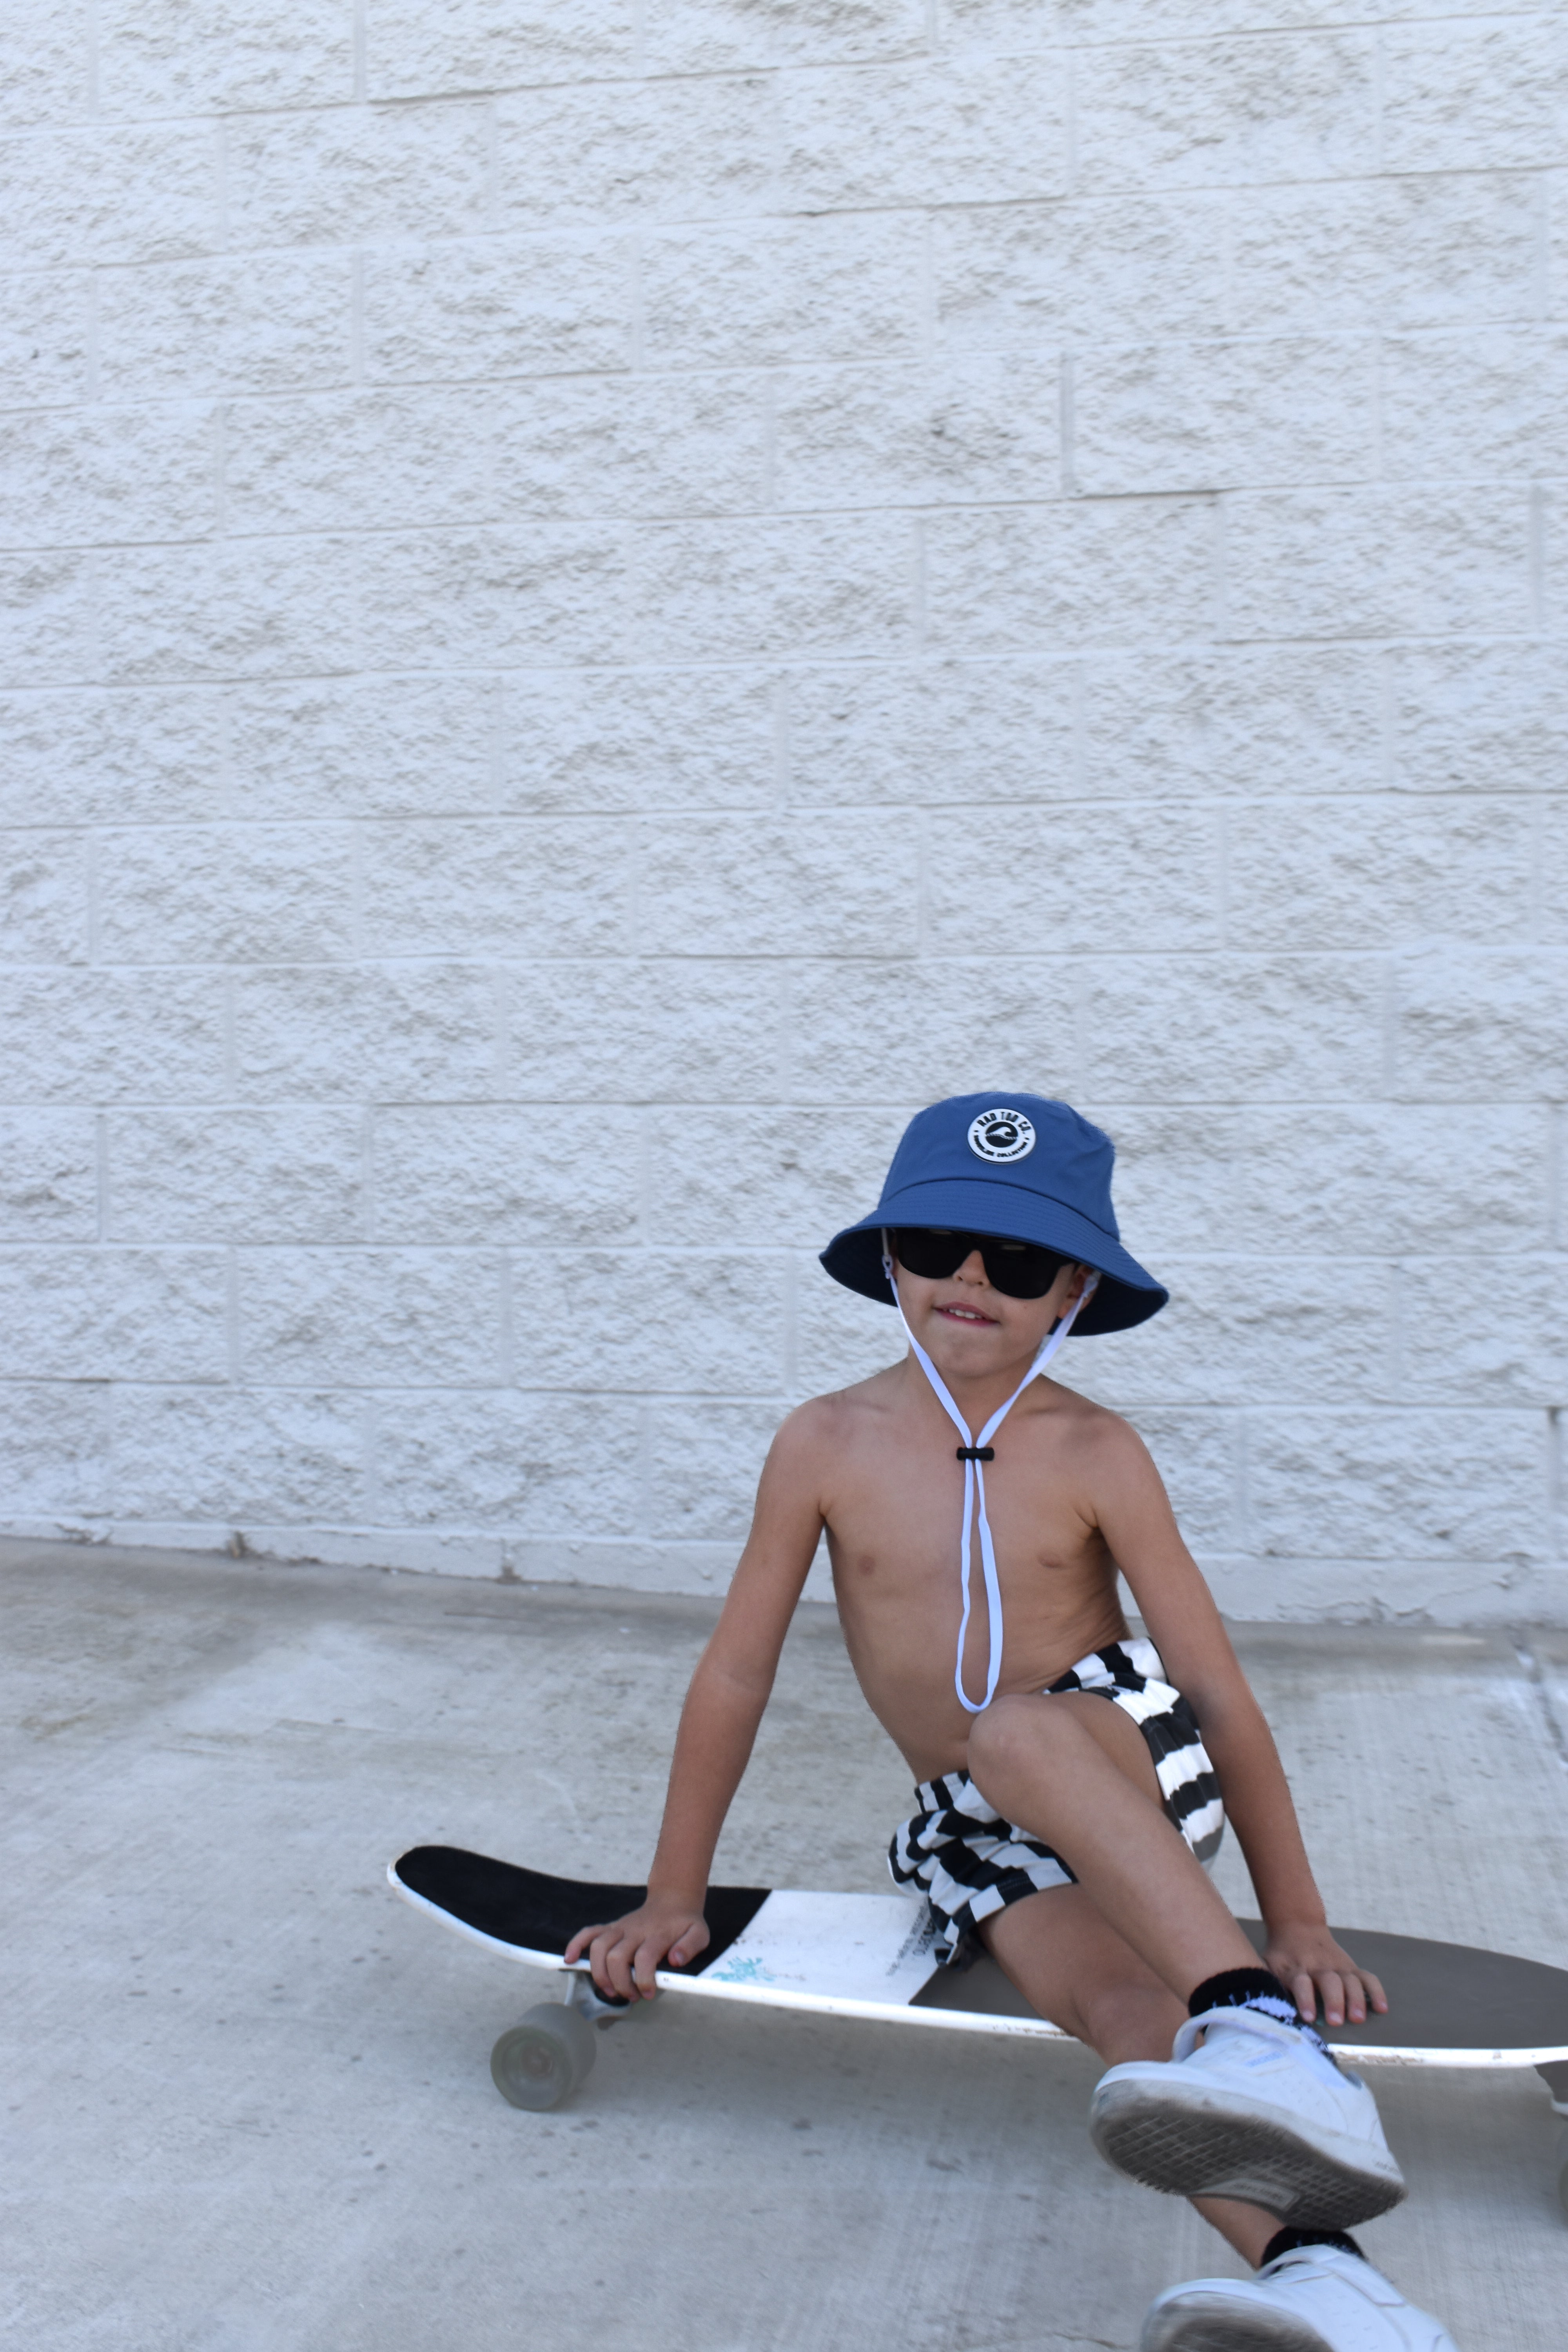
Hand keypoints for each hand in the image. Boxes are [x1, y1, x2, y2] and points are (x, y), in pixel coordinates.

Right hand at [563, 1899, 709, 2002]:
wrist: (673, 1901)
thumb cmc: (685, 1923)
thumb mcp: (699, 1934)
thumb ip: (690, 1947)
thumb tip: (674, 1960)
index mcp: (657, 1934)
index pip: (645, 1958)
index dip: (644, 1980)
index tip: (649, 1993)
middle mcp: (635, 1930)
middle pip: (617, 1956)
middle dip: (621, 1982)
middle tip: (632, 1996)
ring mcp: (621, 1928)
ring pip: (599, 1947)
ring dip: (600, 1972)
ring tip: (611, 1990)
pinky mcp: (612, 1927)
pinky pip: (589, 1932)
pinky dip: (576, 1944)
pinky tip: (569, 1959)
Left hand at [1263, 1921, 1387, 2028]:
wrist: (1296, 1927)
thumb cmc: (1281, 1957)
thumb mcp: (1268, 1965)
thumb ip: (1268, 1985)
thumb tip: (1261, 2013)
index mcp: (1296, 1969)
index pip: (1301, 1984)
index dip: (1305, 1999)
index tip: (1309, 2017)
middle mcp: (1318, 1968)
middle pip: (1329, 1982)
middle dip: (1334, 2001)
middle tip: (1337, 2021)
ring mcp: (1337, 1967)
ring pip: (1350, 1981)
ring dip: (1355, 1999)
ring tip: (1358, 2018)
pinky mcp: (1351, 1967)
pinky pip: (1367, 1977)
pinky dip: (1376, 1991)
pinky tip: (1381, 2008)